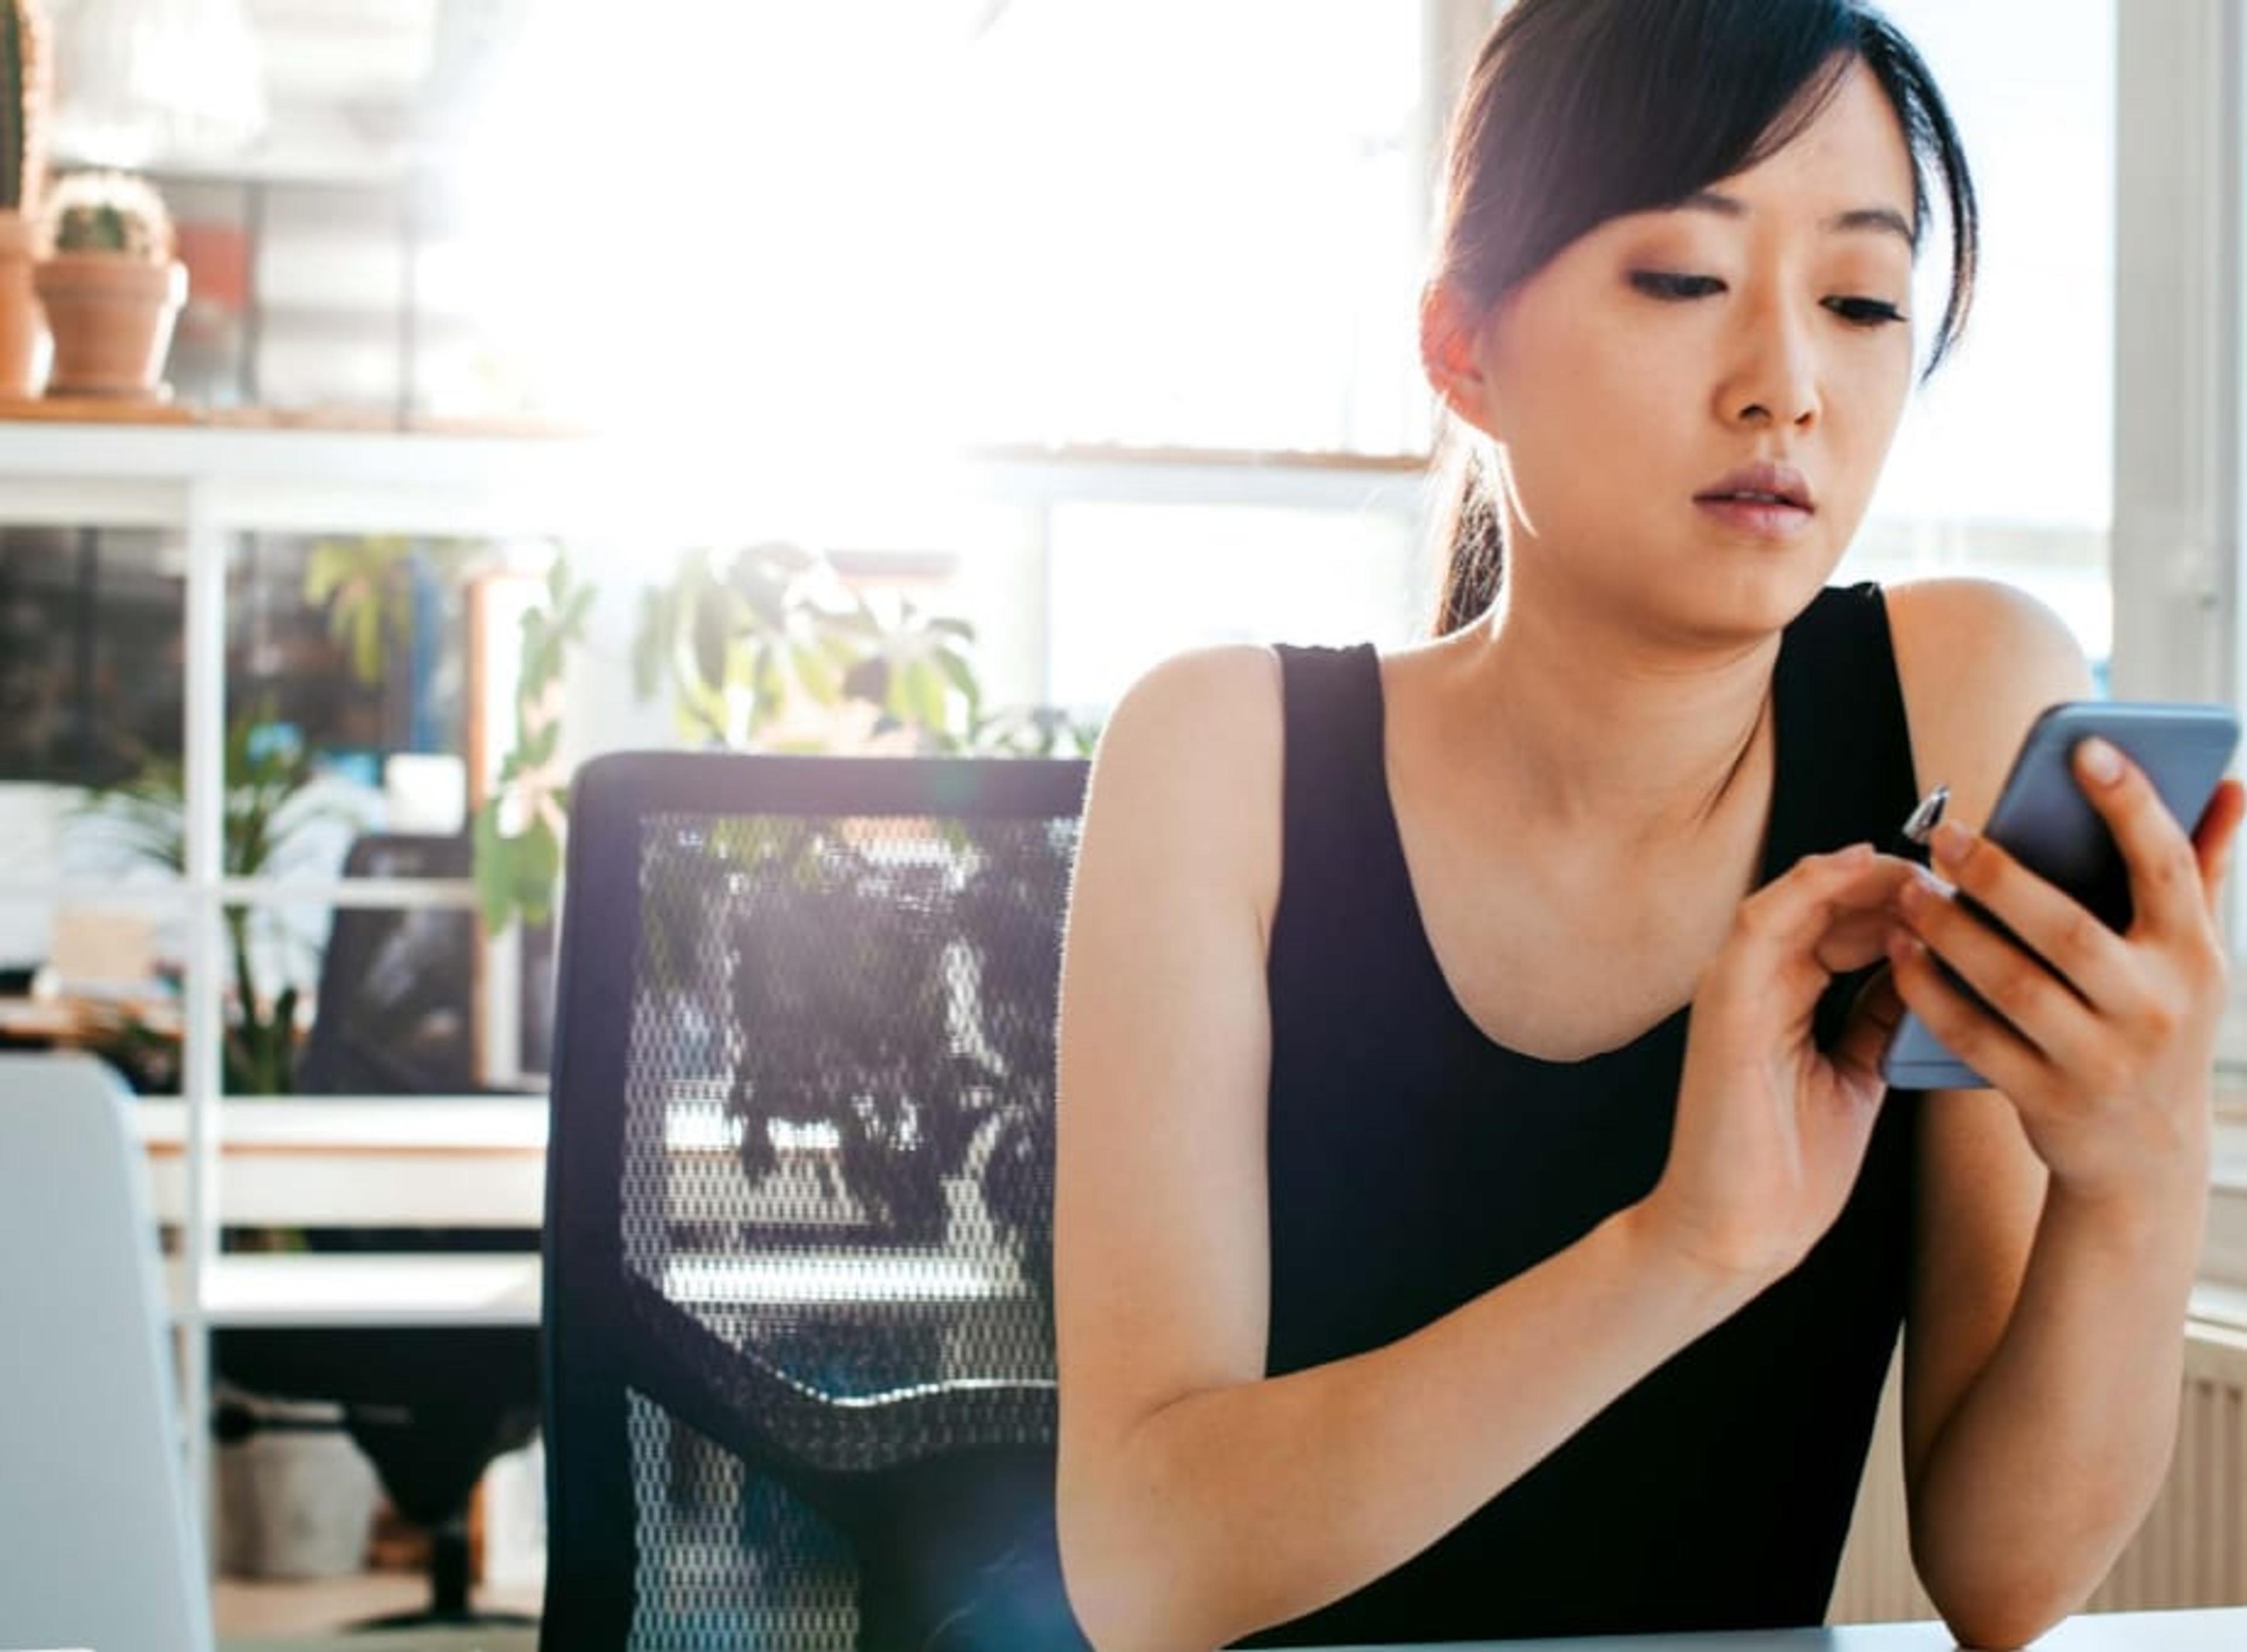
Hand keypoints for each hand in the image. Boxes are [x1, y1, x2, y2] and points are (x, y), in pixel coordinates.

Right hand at [1638, 845, 1920, 1286]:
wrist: (1738, 1233)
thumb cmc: (1790, 1170)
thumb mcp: (1857, 1076)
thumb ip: (1877, 1020)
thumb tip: (1926, 969)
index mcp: (1784, 1000)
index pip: (1842, 924)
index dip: (1901, 902)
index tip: (1966, 899)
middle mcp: (1756, 983)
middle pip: (1826, 902)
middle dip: (1893, 882)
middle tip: (1958, 875)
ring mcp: (1735, 987)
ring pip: (1797, 897)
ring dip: (1862, 875)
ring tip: (1925, 869)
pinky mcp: (1725, 1001)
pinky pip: (1764, 922)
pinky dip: (1811, 886)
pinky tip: (1861, 868)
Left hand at [1889, 740, 2246, 1206]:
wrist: (2147, 1156)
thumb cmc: (2162, 1022)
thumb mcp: (2193, 955)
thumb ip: (2203, 867)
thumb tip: (2231, 784)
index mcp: (2194, 956)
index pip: (2166, 867)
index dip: (2130, 805)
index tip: (2086, 748)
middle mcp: (2155, 1007)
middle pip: (2066, 929)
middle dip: (2000, 877)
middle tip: (1945, 833)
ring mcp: (2101, 1058)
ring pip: (2011, 983)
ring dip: (1950, 932)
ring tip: (1909, 890)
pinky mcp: (2047, 1097)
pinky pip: (1974, 1035)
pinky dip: (1931, 992)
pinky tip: (1900, 953)